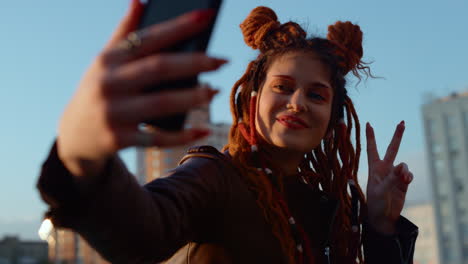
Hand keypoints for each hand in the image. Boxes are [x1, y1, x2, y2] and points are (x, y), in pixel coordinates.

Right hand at [57, 0, 226, 177]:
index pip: (148, 38)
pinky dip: (182, 136)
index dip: (179, 26)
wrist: (74, 137)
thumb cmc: (98, 91)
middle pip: (159, 68)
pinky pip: (157, 138)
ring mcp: (112, 114)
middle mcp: (108, 84)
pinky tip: (203, 130)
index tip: (207, 15)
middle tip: (222, 60)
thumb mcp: (104, 63)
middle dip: (195, 62)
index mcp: (108, 60)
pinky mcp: (118, 140)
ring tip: (215, 91)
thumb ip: (123, 33)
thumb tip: (140, 0)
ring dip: (192, 97)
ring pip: (161, 103)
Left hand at [365, 121, 413, 234]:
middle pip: (392, 148)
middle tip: (402, 122)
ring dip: (404, 171)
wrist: (383, 217)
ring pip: (404, 165)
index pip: (372, 149)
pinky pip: (409, 174)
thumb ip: (391, 178)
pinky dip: (408, 176)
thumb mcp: (381, 190)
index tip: (368, 123)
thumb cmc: (376, 203)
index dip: (370, 136)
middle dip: (397, 136)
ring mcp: (395, 175)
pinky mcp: (403, 182)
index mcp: (374, 168)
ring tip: (402, 179)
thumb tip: (402, 167)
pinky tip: (406, 181)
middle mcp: (385, 169)